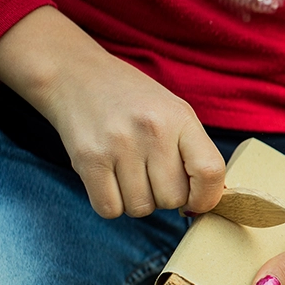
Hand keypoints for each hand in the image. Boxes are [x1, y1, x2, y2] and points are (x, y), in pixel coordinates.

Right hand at [0, 6, 225, 217]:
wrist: (74, 74)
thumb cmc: (133, 100)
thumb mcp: (174, 112)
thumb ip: (195, 152)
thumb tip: (206, 201)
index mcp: (180, 118)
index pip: (210, 171)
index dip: (207, 197)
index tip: (196, 202)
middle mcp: (152, 130)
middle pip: (172, 199)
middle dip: (165, 198)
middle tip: (151, 176)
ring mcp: (119, 145)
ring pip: (141, 208)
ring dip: (136, 201)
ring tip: (128, 173)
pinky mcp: (88, 159)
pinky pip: (110, 209)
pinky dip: (111, 204)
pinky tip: (109, 181)